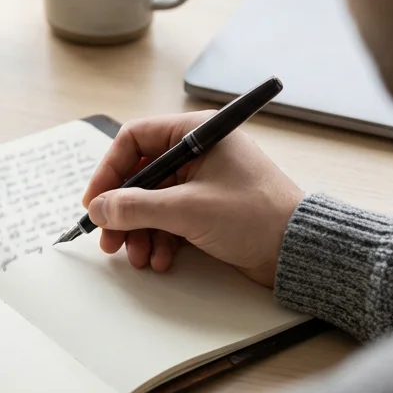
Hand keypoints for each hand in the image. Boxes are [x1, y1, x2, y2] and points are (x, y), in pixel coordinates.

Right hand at [82, 112, 303, 287]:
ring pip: (153, 202)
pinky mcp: (209, 208)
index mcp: (197, 133)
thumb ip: (137, 207)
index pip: (135, 140)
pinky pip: (171, 219)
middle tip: (109, 240)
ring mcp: (203, 181)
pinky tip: (162, 259)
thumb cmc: (256, 216)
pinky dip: (161, 239)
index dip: (109, 171)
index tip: (95, 202)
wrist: (297, 250)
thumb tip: (100, 208)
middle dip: (123, 211)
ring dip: (140, 231)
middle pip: (141, 176)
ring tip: (139, 257)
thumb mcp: (188, 210)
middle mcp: (199, 152)